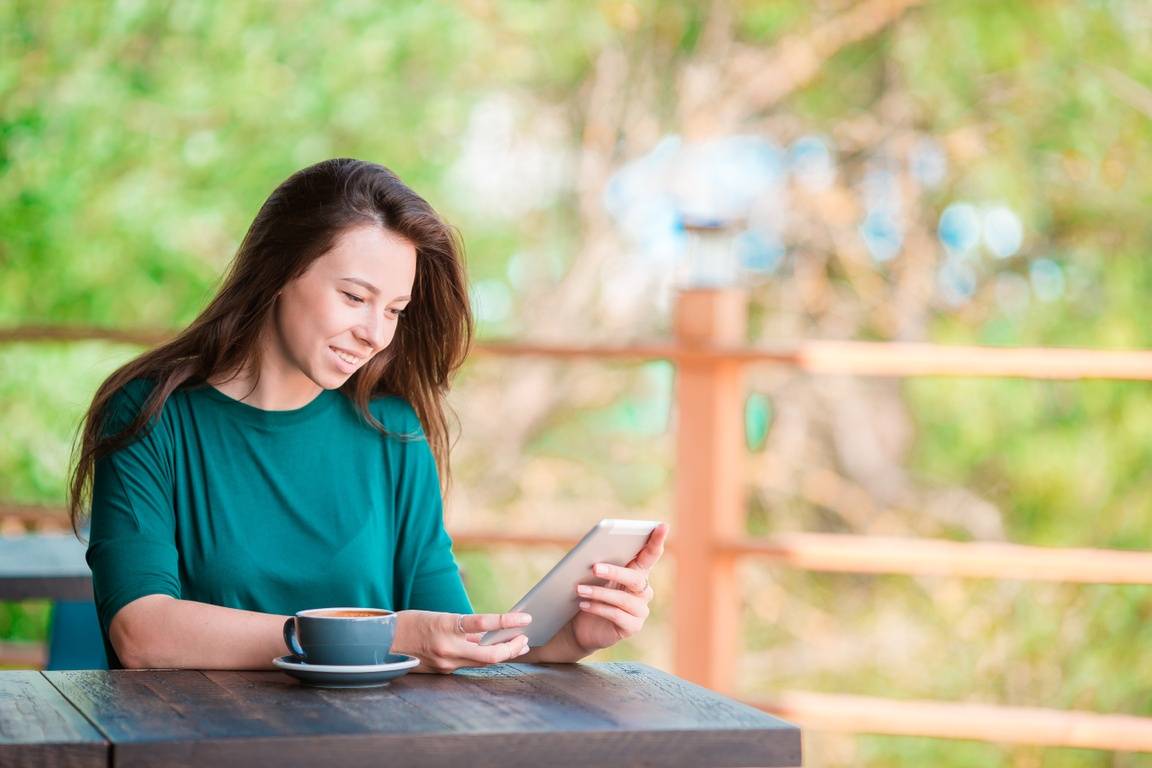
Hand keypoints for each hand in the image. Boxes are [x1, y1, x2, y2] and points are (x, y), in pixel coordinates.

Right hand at [392, 610, 531, 673]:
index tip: (526, 618)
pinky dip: (483, 657)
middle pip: (490, 654)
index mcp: (446, 626)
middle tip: (525, 640)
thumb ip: (465, 628)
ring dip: (502, 654)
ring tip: (517, 646)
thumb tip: (492, 633)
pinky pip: (468, 664)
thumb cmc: (412, 623)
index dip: (507, 622)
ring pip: (482, 661)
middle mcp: (447, 648)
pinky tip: (494, 652)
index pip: (484, 624)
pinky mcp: (442, 671)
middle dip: (512, 648)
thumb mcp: (440, 617)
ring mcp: (445, 663)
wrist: (383, 641)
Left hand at [568, 522, 667, 655]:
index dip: (657, 540)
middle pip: (635, 578)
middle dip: (614, 572)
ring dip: (599, 593)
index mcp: (638, 571)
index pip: (651, 554)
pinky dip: (598, 608)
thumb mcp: (594, 577)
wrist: (580, 626)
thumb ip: (599, 564)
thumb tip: (594, 559)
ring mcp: (640, 609)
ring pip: (623, 599)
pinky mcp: (632, 627)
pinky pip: (616, 615)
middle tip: (594, 568)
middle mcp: (643, 590)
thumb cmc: (590, 594)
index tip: (663, 525)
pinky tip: (583, 604)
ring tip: (579, 589)